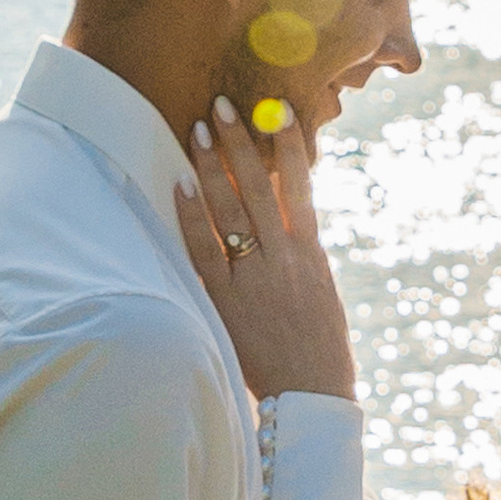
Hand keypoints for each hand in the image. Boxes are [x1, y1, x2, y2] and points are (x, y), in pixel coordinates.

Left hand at [174, 97, 357, 401]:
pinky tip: (179, 185)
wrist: (312, 394)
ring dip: (213, 167)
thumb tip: (290, 218)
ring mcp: (256, 277)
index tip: (277, 110)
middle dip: (240, 143)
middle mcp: (285, 258)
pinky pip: (205, 250)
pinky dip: (191, 216)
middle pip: (259, 187)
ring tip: (198, 129)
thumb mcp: (321, 291)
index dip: (287, 146)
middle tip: (221, 105)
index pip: (300, 187)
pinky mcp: (229, 301)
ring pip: (232, 210)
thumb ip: (302, 254)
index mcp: (312, 253)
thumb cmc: (319, 347)